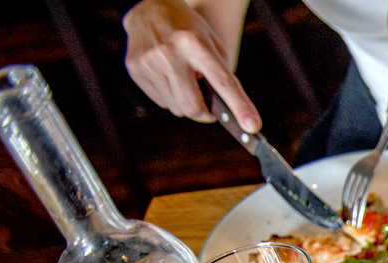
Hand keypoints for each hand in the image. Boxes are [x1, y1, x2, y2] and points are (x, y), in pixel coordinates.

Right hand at [123, 0, 259, 131]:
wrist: (150, 8)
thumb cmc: (187, 28)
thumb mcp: (211, 42)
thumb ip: (220, 74)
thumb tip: (226, 111)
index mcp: (194, 43)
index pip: (222, 82)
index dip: (239, 106)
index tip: (252, 126)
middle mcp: (169, 52)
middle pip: (193, 106)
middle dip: (205, 114)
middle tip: (210, 110)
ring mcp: (149, 61)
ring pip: (176, 107)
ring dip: (186, 103)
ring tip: (185, 80)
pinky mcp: (134, 68)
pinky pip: (160, 101)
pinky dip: (170, 97)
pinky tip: (169, 77)